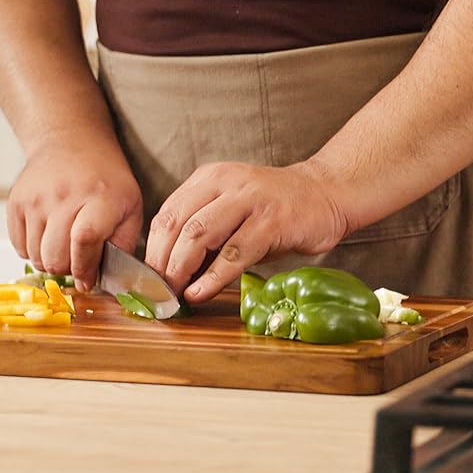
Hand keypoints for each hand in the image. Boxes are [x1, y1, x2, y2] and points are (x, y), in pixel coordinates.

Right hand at [8, 142, 142, 291]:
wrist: (70, 143)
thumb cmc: (105, 178)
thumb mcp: (131, 206)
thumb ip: (125, 244)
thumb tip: (113, 281)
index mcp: (99, 197)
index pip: (84, 240)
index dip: (85, 268)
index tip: (88, 280)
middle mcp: (63, 196)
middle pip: (55, 256)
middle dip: (68, 269)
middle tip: (78, 262)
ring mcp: (35, 199)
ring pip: (35, 257)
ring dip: (51, 261)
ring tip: (64, 246)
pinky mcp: (15, 202)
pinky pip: (19, 246)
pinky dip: (33, 250)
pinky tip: (48, 236)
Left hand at [146, 162, 350, 302]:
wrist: (326, 193)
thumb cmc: (275, 210)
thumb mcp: (232, 211)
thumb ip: (203, 234)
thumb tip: (169, 274)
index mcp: (209, 179)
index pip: (167, 214)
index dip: (151, 249)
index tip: (146, 279)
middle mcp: (226, 183)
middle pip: (177, 225)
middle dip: (161, 262)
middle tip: (157, 291)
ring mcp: (250, 201)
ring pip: (199, 236)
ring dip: (181, 270)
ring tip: (174, 294)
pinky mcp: (272, 222)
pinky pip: (233, 253)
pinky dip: (212, 278)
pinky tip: (200, 293)